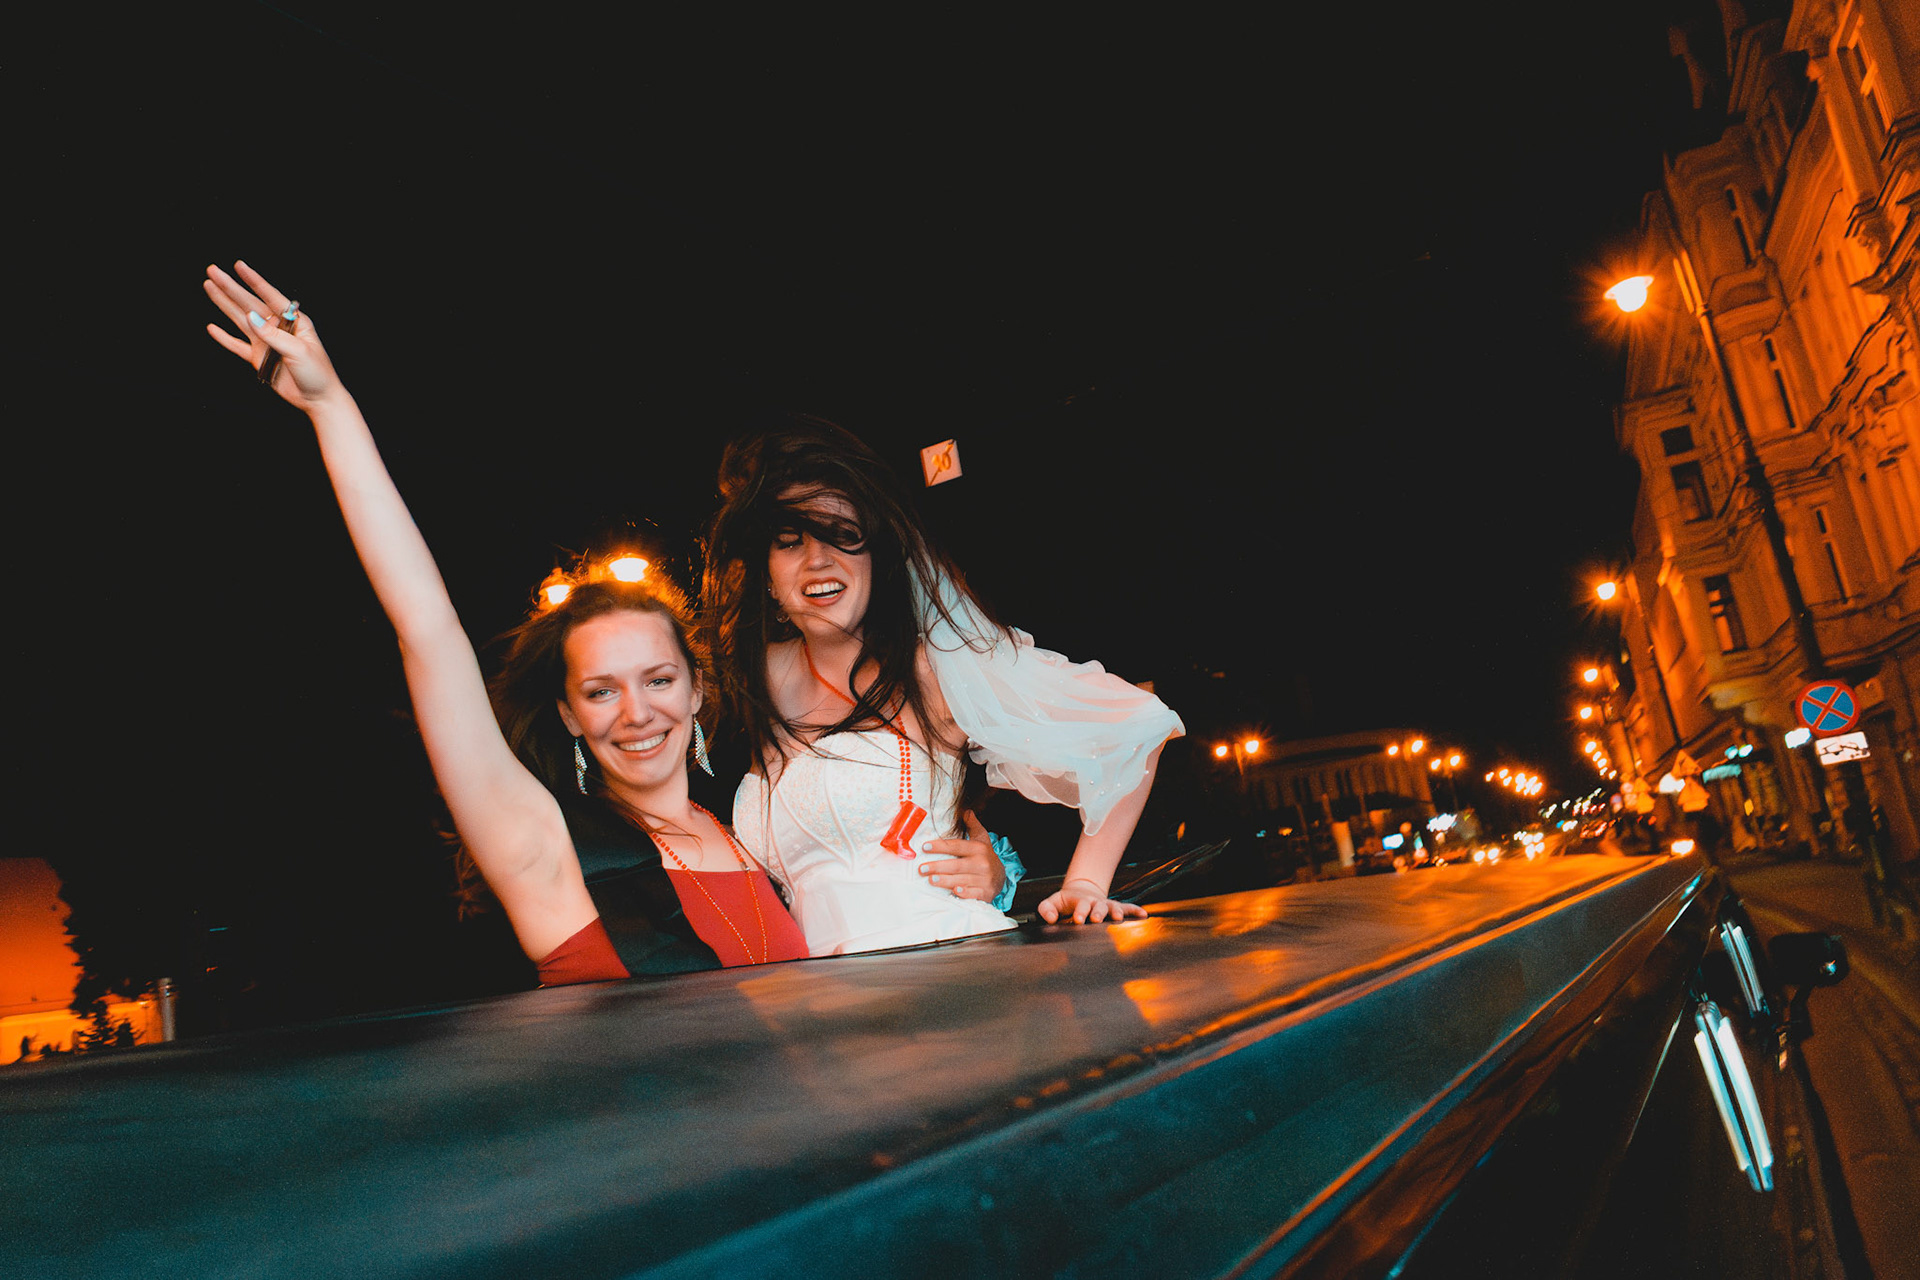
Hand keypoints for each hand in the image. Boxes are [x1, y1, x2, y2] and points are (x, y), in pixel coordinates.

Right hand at [203, 261, 346, 411]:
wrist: (318, 400)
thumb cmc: (318, 374)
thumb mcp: (299, 351)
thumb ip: (274, 335)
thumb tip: (250, 317)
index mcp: (293, 322)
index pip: (270, 296)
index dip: (254, 280)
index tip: (238, 266)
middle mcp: (278, 329)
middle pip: (249, 304)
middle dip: (231, 287)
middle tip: (213, 271)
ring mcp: (266, 343)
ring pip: (240, 320)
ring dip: (224, 304)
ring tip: (210, 287)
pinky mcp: (259, 359)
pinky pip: (237, 346)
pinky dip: (224, 338)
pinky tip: (212, 328)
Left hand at [918, 811, 1005, 901]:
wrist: (1002, 877)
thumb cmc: (985, 857)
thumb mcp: (982, 839)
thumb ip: (973, 826)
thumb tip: (966, 811)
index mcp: (978, 849)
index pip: (956, 846)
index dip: (940, 846)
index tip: (925, 847)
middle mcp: (982, 863)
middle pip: (956, 865)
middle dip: (937, 867)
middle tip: (922, 869)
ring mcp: (985, 879)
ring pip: (962, 880)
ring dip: (945, 880)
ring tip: (931, 880)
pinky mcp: (986, 892)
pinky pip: (973, 893)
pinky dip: (964, 893)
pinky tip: (954, 891)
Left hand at [1036, 877, 1147, 924]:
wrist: (1080, 892)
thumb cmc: (1066, 902)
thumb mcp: (1053, 902)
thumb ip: (1046, 909)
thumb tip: (1051, 918)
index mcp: (1080, 901)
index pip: (1080, 905)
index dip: (1080, 912)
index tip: (1078, 920)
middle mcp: (1095, 902)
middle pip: (1098, 906)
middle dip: (1098, 912)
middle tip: (1096, 919)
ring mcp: (1106, 905)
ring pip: (1112, 907)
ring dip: (1116, 911)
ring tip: (1118, 917)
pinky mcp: (1115, 908)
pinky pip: (1127, 908)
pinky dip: (1135, 911)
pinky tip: (1144, 914)